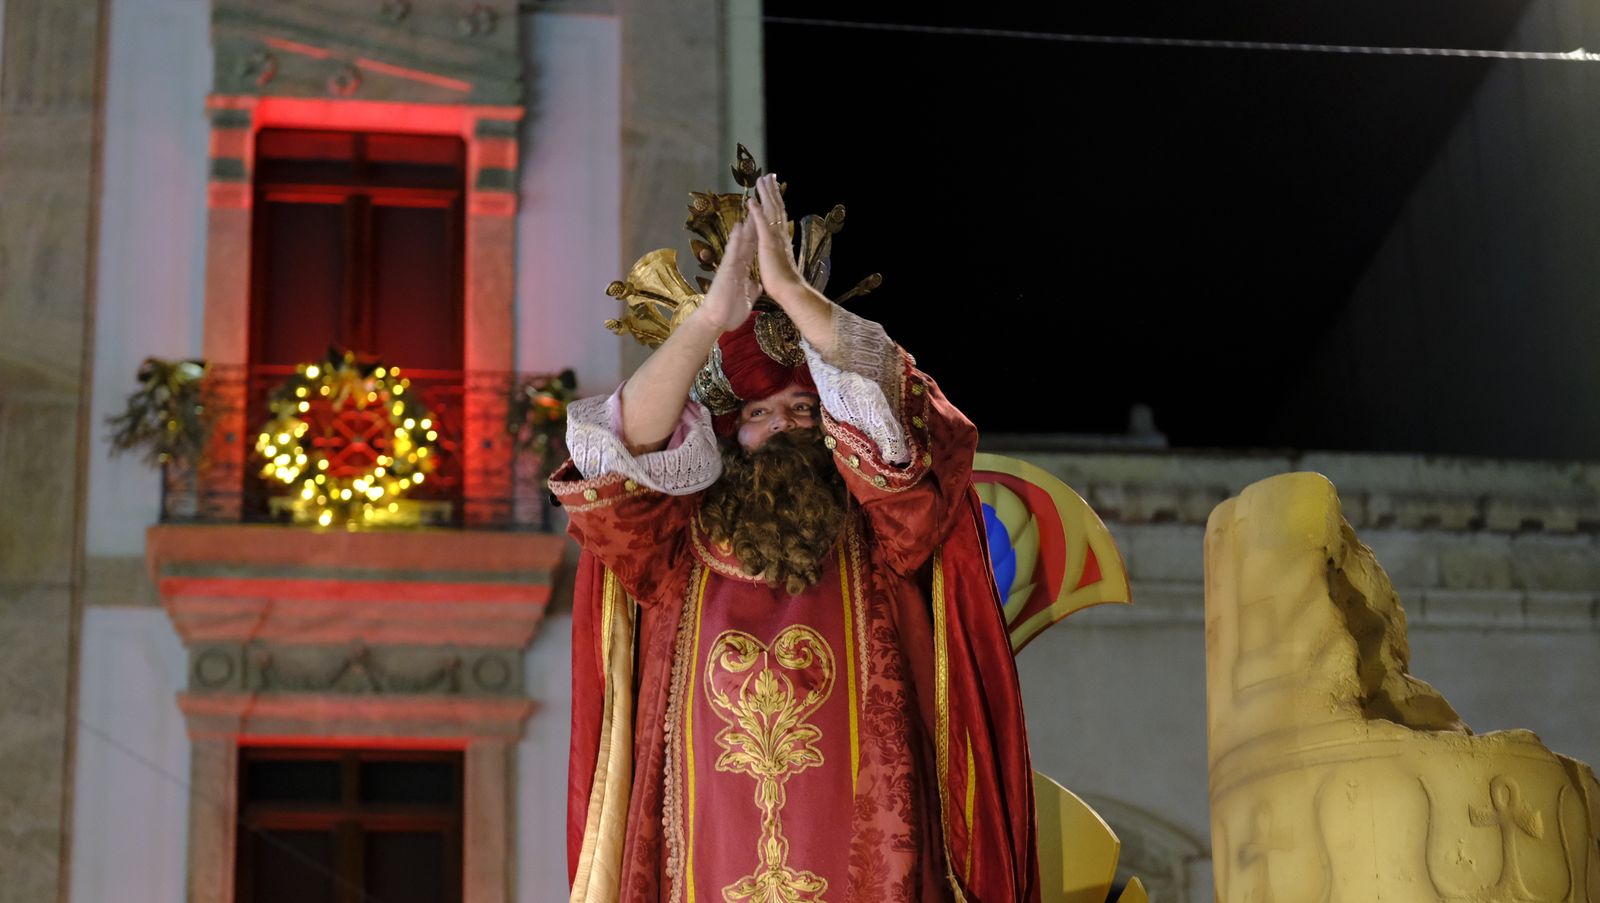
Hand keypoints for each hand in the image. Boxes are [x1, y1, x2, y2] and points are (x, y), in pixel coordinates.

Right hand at [699, 218, 759, 332]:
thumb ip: (751, 289)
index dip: (760, 237)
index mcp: (742, 271)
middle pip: (748, 242)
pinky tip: (738, 226)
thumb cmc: (729, 312)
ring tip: (751, 210)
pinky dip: (735, 239)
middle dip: (755, 226)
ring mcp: (730, 265)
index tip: (766, 224)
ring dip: (746, 227)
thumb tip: (757, 284)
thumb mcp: (746, 298)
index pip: (753, 251)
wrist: (716, 321)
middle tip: (760, 209)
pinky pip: (732, 251)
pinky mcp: (726, 269)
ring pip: (740, 243)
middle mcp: (736, 265)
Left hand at [748, 173, 806, 302]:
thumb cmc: (785, 284)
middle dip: (772, 191)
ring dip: (766, 194)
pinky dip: (757, 212)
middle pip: (776, 208)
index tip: (773, 189)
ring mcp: (774, 239)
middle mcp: (779, 236)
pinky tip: (752, 201)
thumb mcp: (780, 265)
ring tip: (762, 179)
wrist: (790, 291)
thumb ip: (779, 256)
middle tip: (769, 175)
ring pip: (770, 211)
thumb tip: (781, 253)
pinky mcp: (768, 244)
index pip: (778, 217)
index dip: (775, 202)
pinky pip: (762, 225)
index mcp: (780, 241)